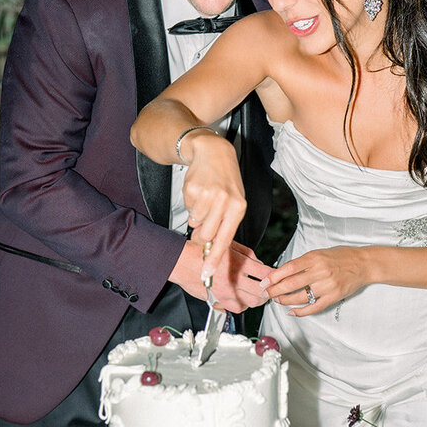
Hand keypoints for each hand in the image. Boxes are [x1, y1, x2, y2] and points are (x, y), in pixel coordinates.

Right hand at [169, 240, 270, 312]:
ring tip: (258, 294)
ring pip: (252, 302)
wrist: (182, 261)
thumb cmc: (201, 251)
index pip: (266, 274)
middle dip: (268, 291)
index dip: (273, 276)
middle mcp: (234, 279)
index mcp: (239, 263)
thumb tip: (259, 262)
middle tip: (269, 288)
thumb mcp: (228, 244)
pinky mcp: (218, 300)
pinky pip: (237, 308)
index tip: (274, 276)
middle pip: (262, 292)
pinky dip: (242, 305)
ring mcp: (227, 292)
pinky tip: (242, 298)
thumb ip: (247, 253)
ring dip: (257, 299)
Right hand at [181, 135, 246, 280]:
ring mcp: (207, 194)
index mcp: (238, 207)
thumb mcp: (234, 201)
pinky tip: (199, 191)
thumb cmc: (226, 180)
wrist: (213, 152)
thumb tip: (209, 246)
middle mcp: (224, 201)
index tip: (207, 274)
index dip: (215, 259)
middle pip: (206, 235)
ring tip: (205, 200)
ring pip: (194, 222)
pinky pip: (188, 208)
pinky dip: (191, 204)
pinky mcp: (192, 188)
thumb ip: (225, 224)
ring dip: (197, 216)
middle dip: (201, 234)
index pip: (225, 239)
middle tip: (203, 223)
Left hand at [260, 247, 368, 316]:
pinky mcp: (333, 296)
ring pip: (300, 297)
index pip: (289, 268)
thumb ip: (302, 263)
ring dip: (286, 300)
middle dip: (275, 290)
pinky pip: (314, 307)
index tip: (265, 282)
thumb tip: (282, 272)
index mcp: (315, 258)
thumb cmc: (341, 256)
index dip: (274, 276)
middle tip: (266, 293)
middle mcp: (320, 271)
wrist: (363, 263)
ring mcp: (327, 286)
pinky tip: (292, 311)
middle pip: (291, 284)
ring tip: (278, 300)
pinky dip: (301, 311)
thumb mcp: (319, 253)